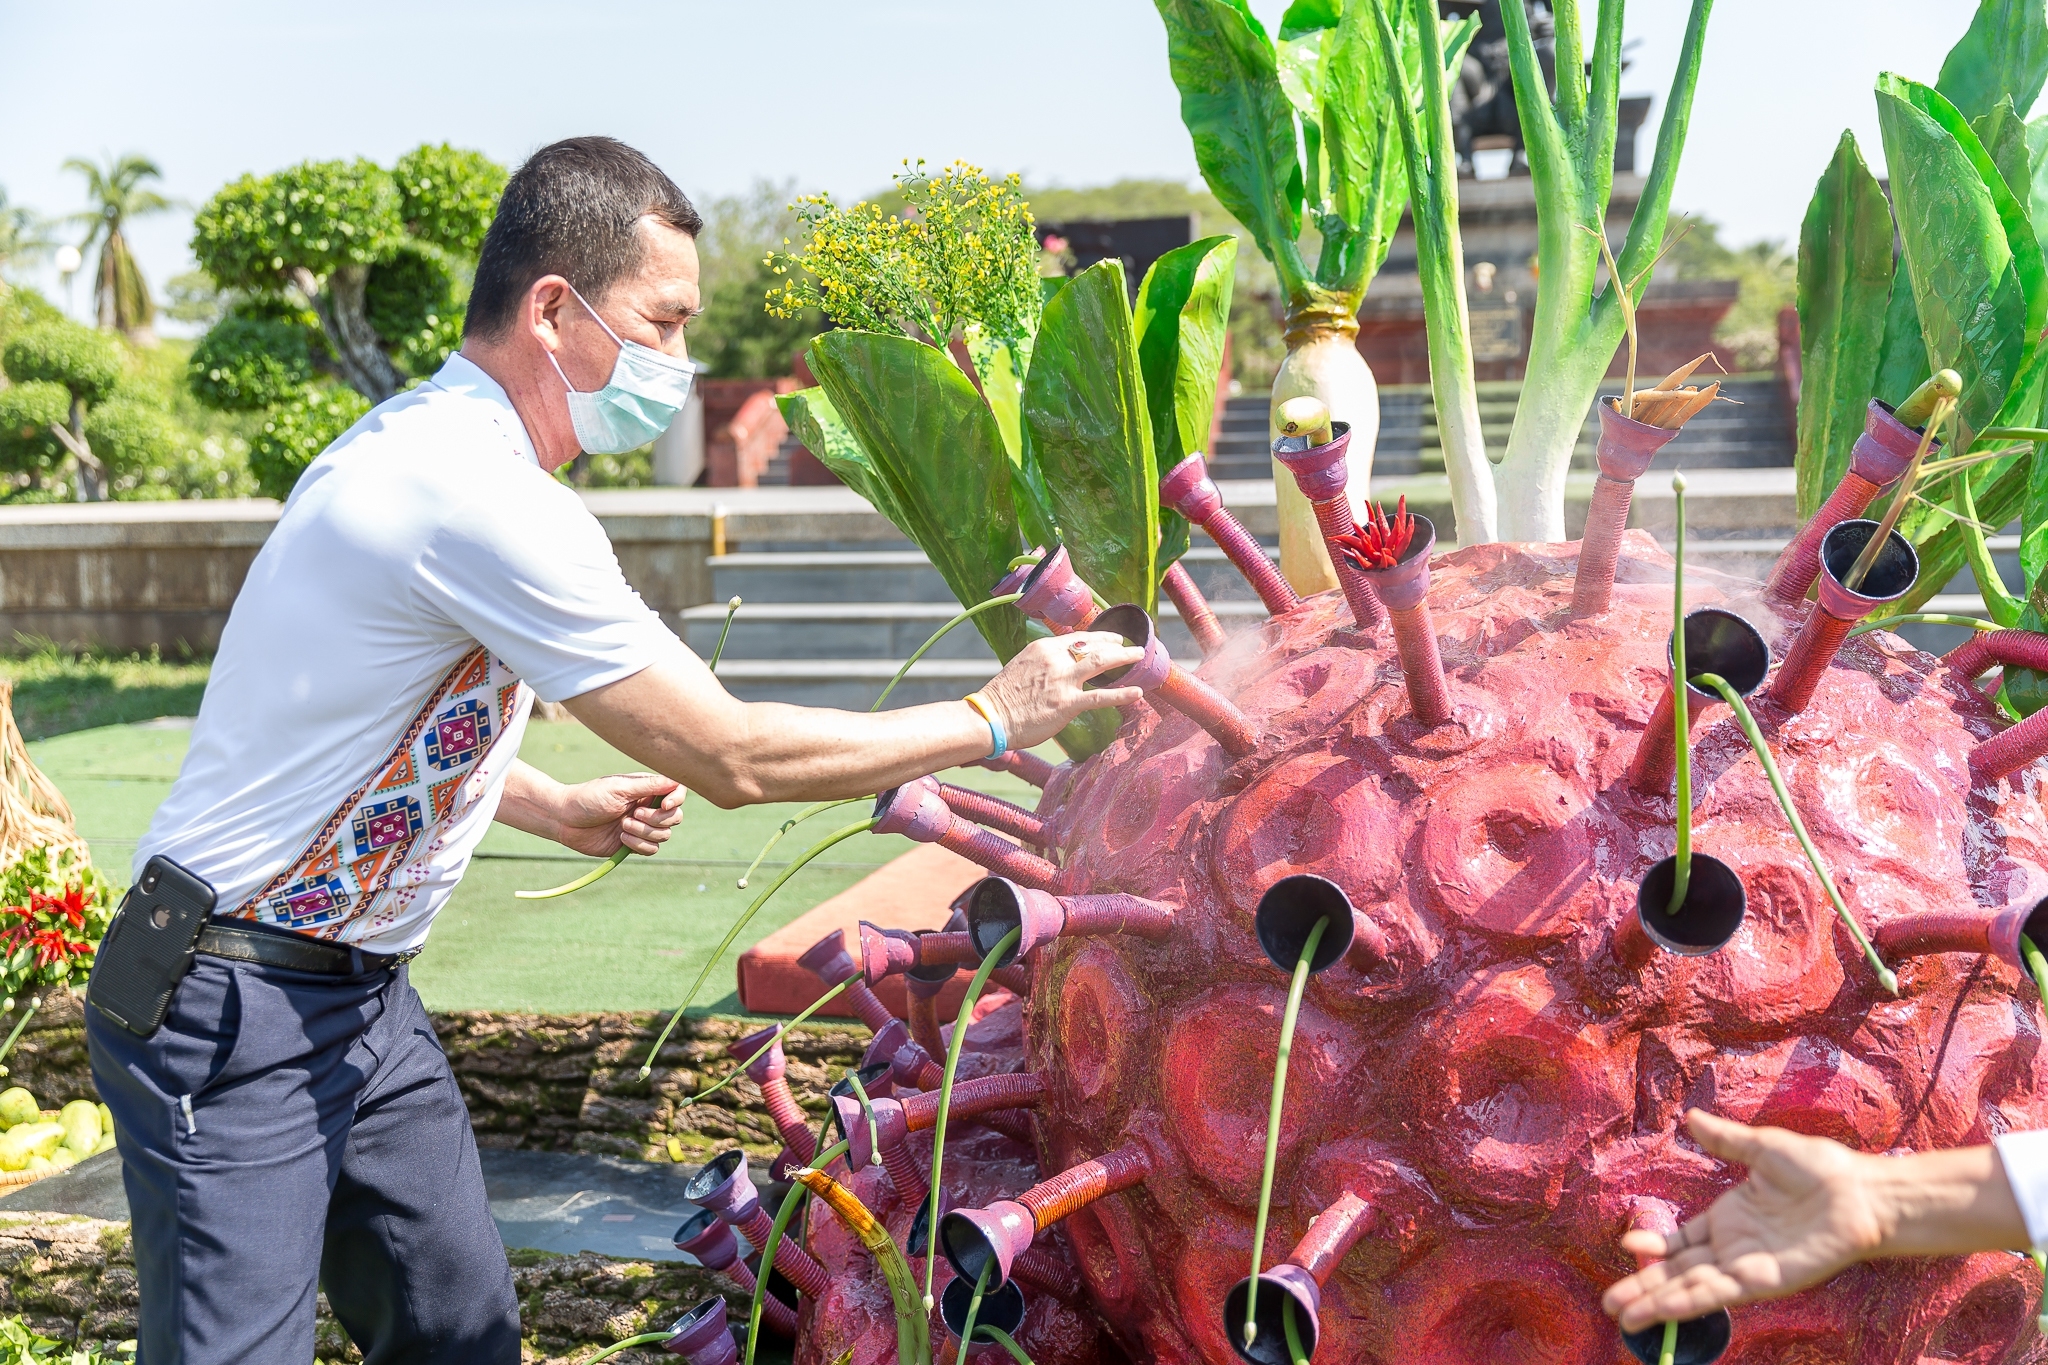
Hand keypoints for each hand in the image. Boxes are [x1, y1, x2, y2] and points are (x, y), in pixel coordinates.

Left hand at [548, 773, 686, 857]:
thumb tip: (676, 781)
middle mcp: (648, 807)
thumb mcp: (620, 788)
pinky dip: (639, 845)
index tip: (665, 805)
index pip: (677, 792)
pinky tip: (621, 838)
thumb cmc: (589, 798)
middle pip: (675, 817)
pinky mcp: (633, 844)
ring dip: (645, 832)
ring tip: (623, 825)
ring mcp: (641, 827)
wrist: (565, 820)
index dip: (677, 800)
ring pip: (664, 835)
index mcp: (647, 789)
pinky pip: (652, 850)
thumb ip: (649, 785)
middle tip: (634, 813)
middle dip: (657, 819)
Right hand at [978, 632, 1145, 749]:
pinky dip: (1122, 694)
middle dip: (1116, 645)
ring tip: (1140, 658)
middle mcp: (1055, 659)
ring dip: (1124, 658)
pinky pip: (1101, 697)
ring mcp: (1063, 681)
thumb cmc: (1003, 697)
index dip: (1099, 637)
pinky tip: (1137, 692)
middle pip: (1094, 646)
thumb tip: (1060, 666)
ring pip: (1101, 663)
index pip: (1078, 638)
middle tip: (1131, 647)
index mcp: (1044, 648)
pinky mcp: (1067, 704)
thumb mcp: (1023, 666)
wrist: (991, 717)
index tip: (1112, 639)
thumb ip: (1044, 663)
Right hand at [1603, 1111, 1886, 1331]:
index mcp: (1728, 1218)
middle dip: (1643, 1288)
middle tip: (1609, 1305)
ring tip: (1625, 1319)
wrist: (1861, 1192)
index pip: (1679, 1241)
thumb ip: (1724, 1139)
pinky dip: (1690, 1301)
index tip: (1627, 1248)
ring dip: (1657, 1304)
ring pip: (1692, 1288)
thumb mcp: (1763, 1147)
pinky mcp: (1765, 1280)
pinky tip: (1665, 1308)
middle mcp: (1732, 1247)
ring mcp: (1747, 1266)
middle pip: (1677, 1272)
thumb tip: (1691, 1118)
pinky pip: (1720, 1293)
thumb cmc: (1820, 1169)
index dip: (1653, 1247)